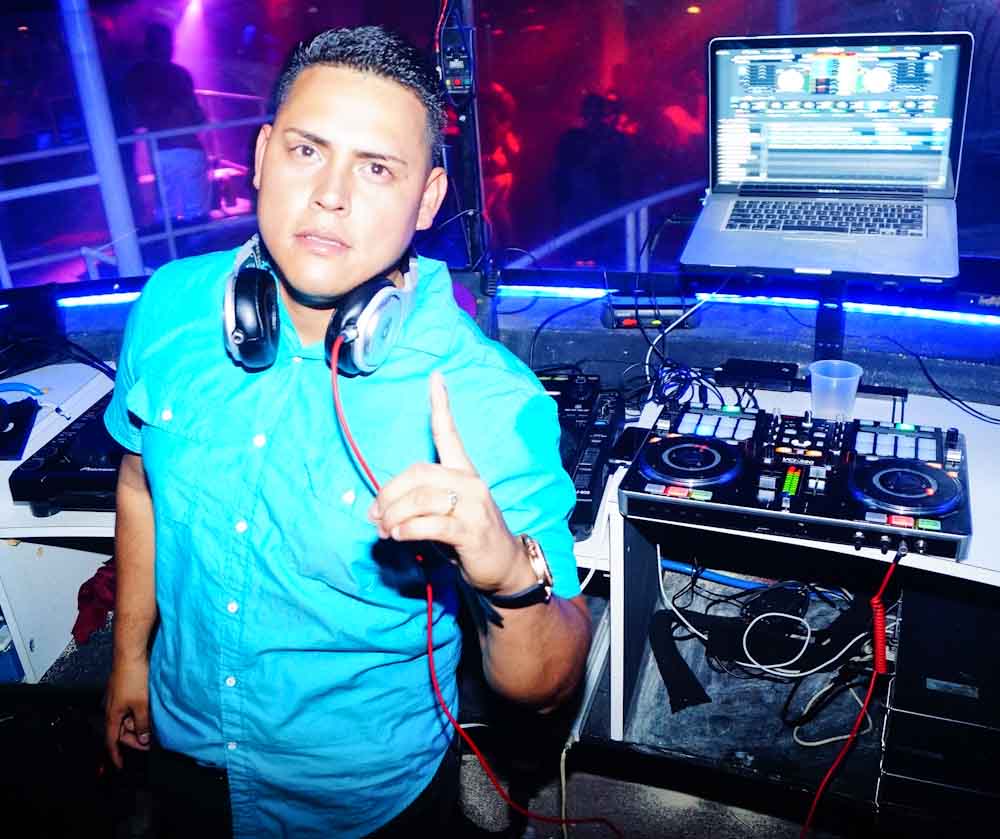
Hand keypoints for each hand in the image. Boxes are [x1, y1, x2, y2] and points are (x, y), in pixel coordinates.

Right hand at [105, 656, 150, 768]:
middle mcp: (111, 708)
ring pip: (126, 718)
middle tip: (149, 740)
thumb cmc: (133, 677)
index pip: (111, 741)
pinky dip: (138, 712)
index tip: (120, 765)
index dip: (115, 755)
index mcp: (112, 715)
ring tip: (152, 722)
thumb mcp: (142, 704)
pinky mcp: (122, 689)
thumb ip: (143, 723)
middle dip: (133, 737)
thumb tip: (143, 738)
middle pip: (120, 730)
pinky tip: (149, 709)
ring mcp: (116, 698)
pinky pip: (129, 707)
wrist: (130, 654)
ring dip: (137, 723)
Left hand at [367, 372, 532, 594]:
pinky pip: (430, 524)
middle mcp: (470, 482)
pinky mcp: (471, 530)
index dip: (441, 405)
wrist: (504, 566)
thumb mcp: (445, 513)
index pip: (449, 433)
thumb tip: (379, 511)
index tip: (435, 378)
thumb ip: (417, 504)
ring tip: (386, 530)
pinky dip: (408, 530)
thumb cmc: (469, 536)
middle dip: (389, 493)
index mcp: (464, 472)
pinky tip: (400, 536)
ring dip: (394, 516)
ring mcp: (473, 506)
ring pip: (420, 499)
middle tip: (376, 515)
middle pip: (418, 473)